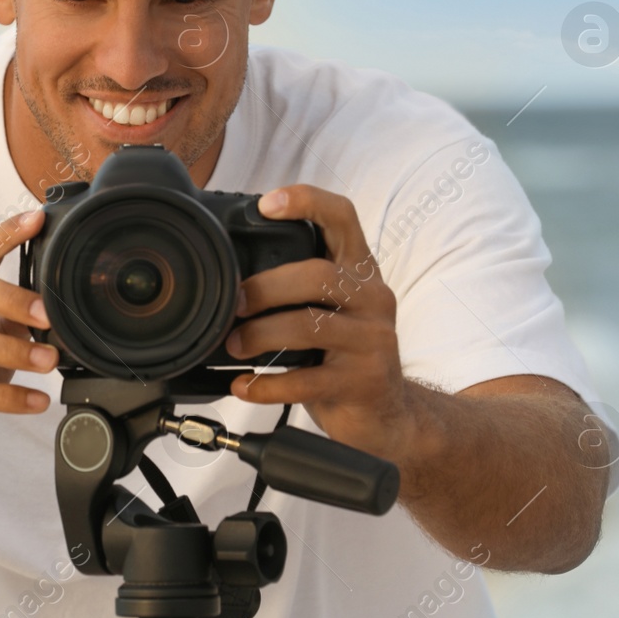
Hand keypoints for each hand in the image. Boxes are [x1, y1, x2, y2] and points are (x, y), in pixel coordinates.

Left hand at [225, 185, 414, 462]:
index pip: (344, 218)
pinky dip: (265, 384)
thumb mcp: (333, 310)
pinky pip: (305, 380)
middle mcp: (373, 299)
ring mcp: (372, 342)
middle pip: (316, 274)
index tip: (266, 204)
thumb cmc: (344, 355)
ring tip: (234, 345)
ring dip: (259, 334)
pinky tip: (245, 386)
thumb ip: (299, 285)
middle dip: (264, 287)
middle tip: (233, 304)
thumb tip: (230, 273)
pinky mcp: (363, 383)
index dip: (307, 202)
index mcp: (361, 272)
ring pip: (307, 326)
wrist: (388, 416)